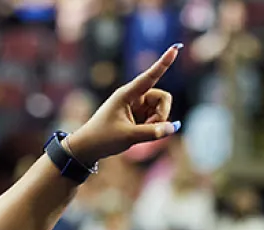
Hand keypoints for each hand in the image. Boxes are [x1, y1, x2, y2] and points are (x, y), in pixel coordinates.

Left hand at [64, 45, 181, 164]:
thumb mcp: (128, 136)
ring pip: (161, 109)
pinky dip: (154, 127)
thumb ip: (152, 132)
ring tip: (140, 133)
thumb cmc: (103, 138)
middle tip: (151, 128)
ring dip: (158, 122)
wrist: (89, 147)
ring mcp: (137, 106)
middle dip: (163, 113)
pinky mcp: (139, 116)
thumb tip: (174, 127)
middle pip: (163, 97)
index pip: (149, 76)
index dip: (164, 63)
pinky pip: (156, 118)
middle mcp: (134, 96)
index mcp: (127, 94)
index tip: (175, 48)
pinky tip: (139, 133)